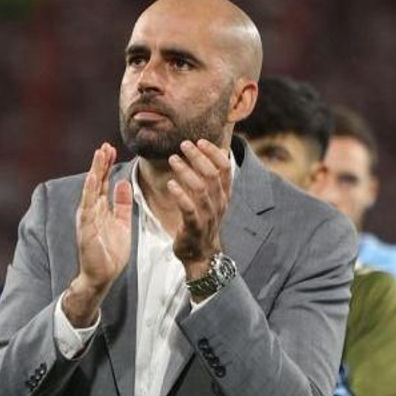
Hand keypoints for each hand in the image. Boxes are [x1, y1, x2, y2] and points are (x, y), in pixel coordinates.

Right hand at [68, 142, 131, 325]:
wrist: (102, 276)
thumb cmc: (110, 252)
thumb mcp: (122, 223)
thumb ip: (122, 204)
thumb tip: (124, 183)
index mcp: (100, 209)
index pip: (102, 182)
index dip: (106, 166)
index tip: (111, 148)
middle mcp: (91, 210)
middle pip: (95, 182)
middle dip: (100, 163)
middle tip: (105, 145)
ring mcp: (87, 218)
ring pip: (90, 189)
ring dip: (94, 171)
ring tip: (99, 154)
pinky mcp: (86, 228)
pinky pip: (87, 207)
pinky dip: (89, 192)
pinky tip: (92, 178)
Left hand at [167, 139, 231, 277]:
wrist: (201, 254)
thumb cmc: (202, 222)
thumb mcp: (210, 199)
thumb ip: (209, 179)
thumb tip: (203, 153)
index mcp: (224, 194)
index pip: (225, 167)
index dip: (213, 151)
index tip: (199, 141)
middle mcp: (219, 203)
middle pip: (212, 174)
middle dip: (197, 156)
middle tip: (183, 145)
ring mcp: (208, 216)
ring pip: (200, 188)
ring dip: (186, 171)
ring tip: (173, 160)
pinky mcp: (195, 227)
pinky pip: (189, 208)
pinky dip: (180, 194)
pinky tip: (170, 184)